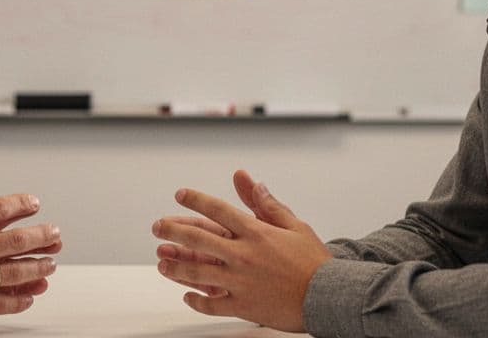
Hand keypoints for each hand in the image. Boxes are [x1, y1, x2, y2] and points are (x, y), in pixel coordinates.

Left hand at [152, 169, 330, 331]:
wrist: (329, 298)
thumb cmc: (315, 263)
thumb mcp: (295, 226)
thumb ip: (268, 205)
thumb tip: (251, 181)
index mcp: (256, 233)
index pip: (218, 210)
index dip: (196, 200)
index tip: (180, 194)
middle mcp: (243, 255)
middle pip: (199, 238)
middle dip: (173, 230)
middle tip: (158, 226)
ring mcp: (240, 282)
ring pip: (198, 272)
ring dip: (176, 265)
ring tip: (162, 261)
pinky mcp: (244, 306)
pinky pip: (213, 305)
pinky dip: (197, 302)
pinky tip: (188, 297)